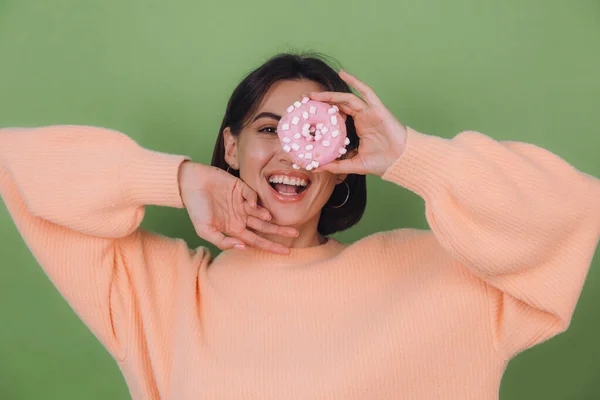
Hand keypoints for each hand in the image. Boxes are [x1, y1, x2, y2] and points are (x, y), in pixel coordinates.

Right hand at [178, 162, 296, 253]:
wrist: (189, 183)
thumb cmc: (195, 208)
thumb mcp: (204, 230)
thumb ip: (223, 242)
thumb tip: (243, 247)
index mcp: (234, 229)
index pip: (256, 241)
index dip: (271, 246)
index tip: (286, 251)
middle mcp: (241, 217)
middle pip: (265, 227)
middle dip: (280, 231)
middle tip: (296, 233)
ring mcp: (242, 203)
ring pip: (262, 212)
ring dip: (267, 215)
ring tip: (267, 216)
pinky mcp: (242, 188)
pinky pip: (253, 196)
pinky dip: (254, 200)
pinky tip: (249, 202)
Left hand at [309, 70, 406, 176]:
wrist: (401, 161)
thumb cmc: (382, 163)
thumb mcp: (354, 164)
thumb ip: (336, 165)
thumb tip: (315, 167)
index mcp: (357, 128)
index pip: (337, 116)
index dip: (323, 112)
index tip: (307, 113)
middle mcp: (362, 118)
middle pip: (339, 105)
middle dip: (322, 101)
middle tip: (305, 100)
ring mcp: (370, 112)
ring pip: (347, 99)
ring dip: (330, 95)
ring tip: (314, 95)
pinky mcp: (378, 109)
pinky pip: (366, 92)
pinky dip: (356, 82)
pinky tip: (344, 74)